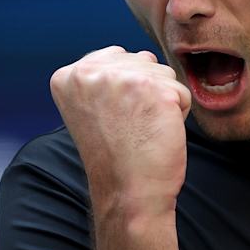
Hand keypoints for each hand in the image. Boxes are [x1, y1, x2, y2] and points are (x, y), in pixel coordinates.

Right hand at [50, 46, 191, 213]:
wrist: (127, 192)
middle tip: (129, 127)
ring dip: (162, 102)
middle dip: (145, 93)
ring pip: (163, 74)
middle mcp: (91, 72)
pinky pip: (181, 93)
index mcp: (68, 76)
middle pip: (142, 62)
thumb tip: (142, 56)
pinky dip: (178, 115)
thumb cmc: (115, 156)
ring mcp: (124, 78)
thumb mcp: (92, 107)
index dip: (124, 91)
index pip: (115, 58)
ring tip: (143, 129)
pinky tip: (158, 133)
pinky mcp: (156, 90)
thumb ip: (105, 78)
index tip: (113, 120)